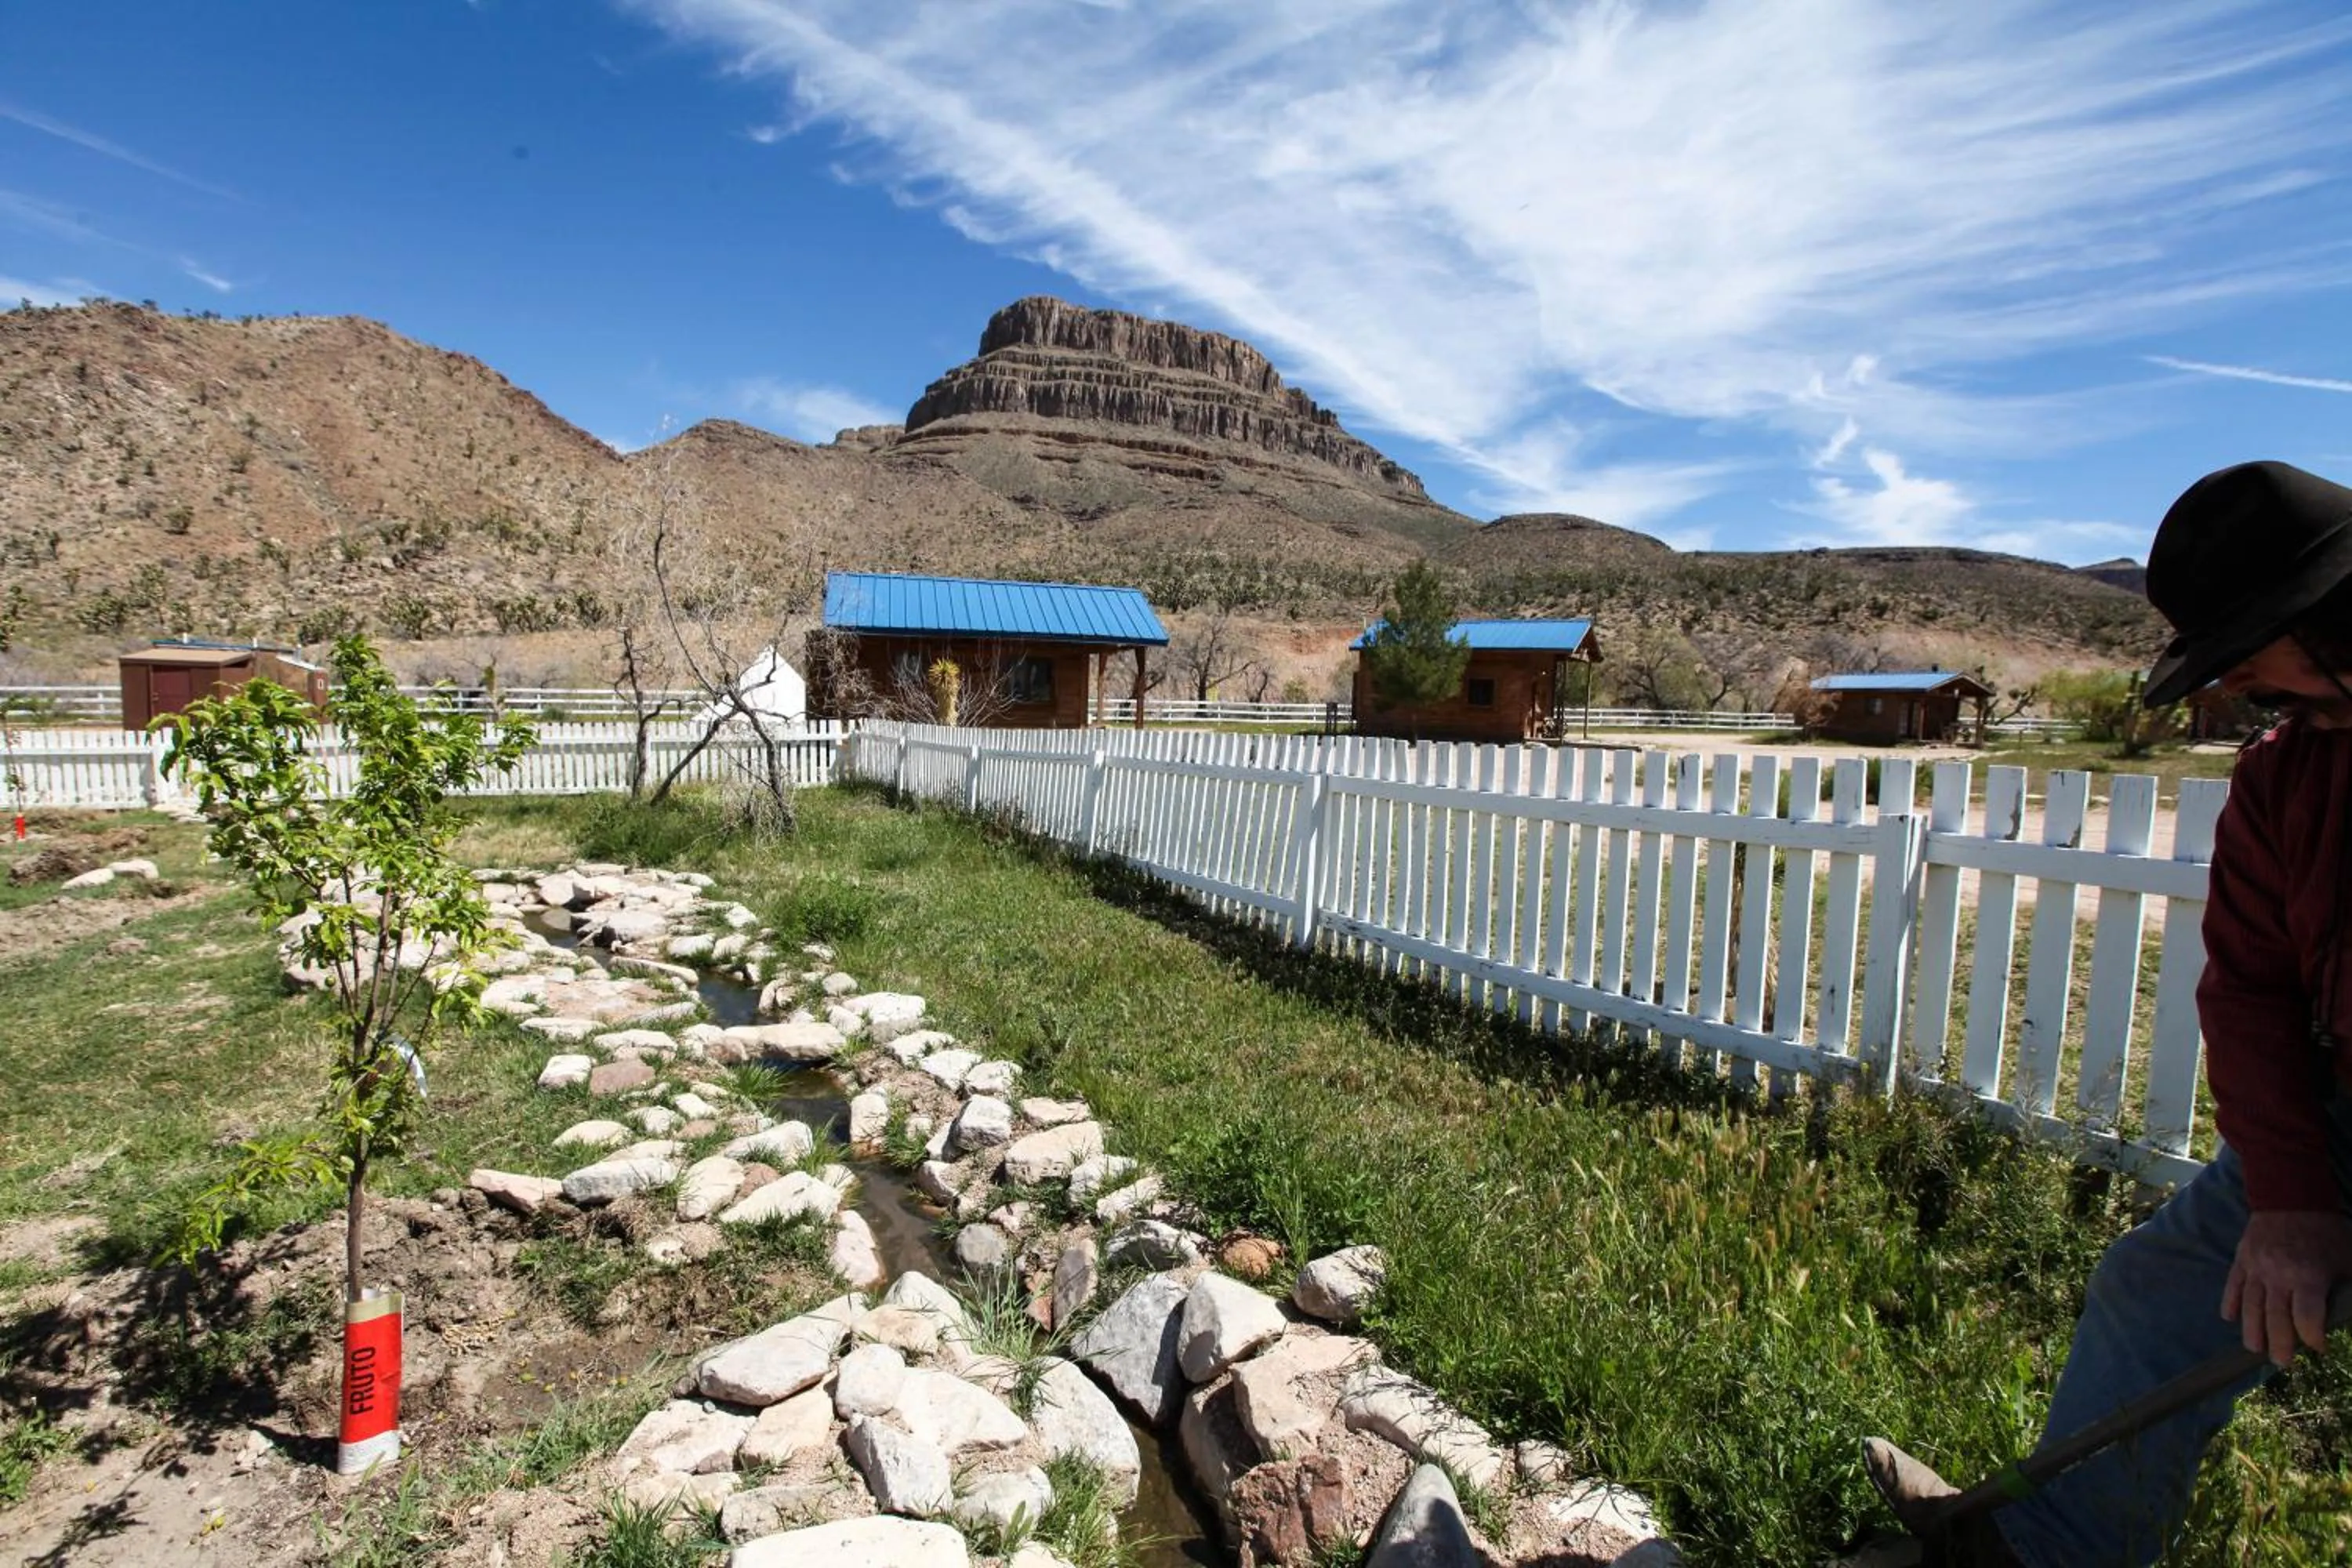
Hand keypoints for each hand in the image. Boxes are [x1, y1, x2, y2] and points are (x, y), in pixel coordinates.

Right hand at [2222, 1210, 2351, 1366]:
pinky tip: (2229, 1318)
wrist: (2291, 1195)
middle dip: (2279, 1345)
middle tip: (2282, 1363)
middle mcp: (2277, 1277)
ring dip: (2252, 1331)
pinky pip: (2232, 1285)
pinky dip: (2230, 1303)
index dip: (2313, 1337)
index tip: (2318, 1347)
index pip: (2307, 1318)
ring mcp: (2255, 1268)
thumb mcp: (2348, 1261)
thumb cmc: (2326, 1232)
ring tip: (2255, 1349)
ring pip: (2250, 1306)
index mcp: (2307, 1277)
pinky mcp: (2242, 1259)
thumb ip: (2346, 1291)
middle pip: (2275, 1318)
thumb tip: (2348, 1313)